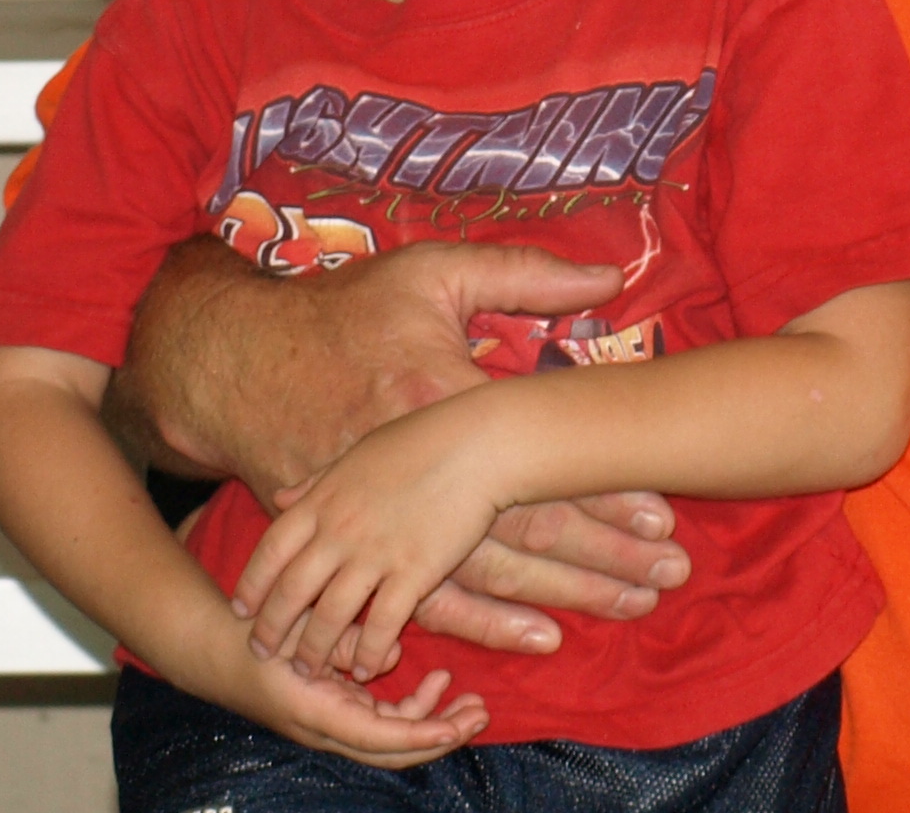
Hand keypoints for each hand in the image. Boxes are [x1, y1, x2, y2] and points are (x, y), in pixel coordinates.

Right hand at [116, 240, 689, 652]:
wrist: (241, 364)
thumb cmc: (346, 311)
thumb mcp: (430, 273)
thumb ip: (521, 274)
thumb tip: (607, 275)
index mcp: (442, 397)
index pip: (538, 454)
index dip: (602, 487)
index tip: (662, 513)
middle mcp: (420, 467)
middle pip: (524, 524)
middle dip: (602, 553)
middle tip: (668, 575)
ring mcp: (388, 516)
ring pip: (488, 571)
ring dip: (563, 592)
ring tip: (629, 607)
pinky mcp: (360, 548)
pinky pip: (428, 597)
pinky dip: (485, 621)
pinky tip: (535, 637)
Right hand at [220, 646, 486, 767]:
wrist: (221, 648)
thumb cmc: (258, 635)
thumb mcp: (298, 631)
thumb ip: (342, 643)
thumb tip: (392, 655)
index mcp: (318, 713)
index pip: (380, 738)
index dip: (421, 736)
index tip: (456, 728)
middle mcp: (329, 728)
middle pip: (394, 749)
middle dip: (442, 736)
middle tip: (481, 714)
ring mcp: (336, 723)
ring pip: (395, 736)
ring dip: (436, 721)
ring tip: (471, 700)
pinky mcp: (340, 710)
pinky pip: (385, 718)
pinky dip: (416, 706)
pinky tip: (438, 679)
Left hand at [236, 401, 507, 679]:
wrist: (479, 444)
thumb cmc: (423, 440)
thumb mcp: (359, 454)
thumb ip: (316, 482)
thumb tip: (279, 497)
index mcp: (324, 500)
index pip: (271, 550)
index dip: (252, 584)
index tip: (243, 610)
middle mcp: (341, 530)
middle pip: (291, 591)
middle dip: (272, 628)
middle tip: (263, 653)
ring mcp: (376, 553)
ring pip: (330, 615)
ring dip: (315, 649)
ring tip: (308, 670)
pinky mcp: (415, 571)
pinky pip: (382, 623)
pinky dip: (370, 650)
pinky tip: (366, 667)